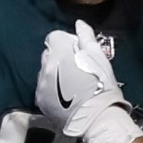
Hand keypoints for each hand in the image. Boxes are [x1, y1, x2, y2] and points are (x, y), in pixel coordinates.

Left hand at [36, 20, 129, 136]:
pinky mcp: (40, 101)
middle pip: (48, 54)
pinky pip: (43, 88)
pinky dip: (51, 89)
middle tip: (76, 69)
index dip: (66, 43)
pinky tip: (64, 96)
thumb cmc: (102, 85)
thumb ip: (86, 37)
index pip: (54, 37)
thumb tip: (78, 24)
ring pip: (45, 71)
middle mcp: (45, 67)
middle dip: (59, 57)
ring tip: (71, 85)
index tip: (78, 53)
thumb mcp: (99, 57)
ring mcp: (41, 85)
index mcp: (59, 53)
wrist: (97, 117)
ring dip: (54, 73)